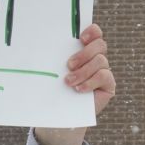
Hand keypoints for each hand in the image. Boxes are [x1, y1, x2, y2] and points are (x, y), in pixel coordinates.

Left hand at [35, 24, 112, 144]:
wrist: (61, 113)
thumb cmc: (54, 88)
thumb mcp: (52, 71)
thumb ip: (52, 57)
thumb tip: (36, 46)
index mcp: (84, 49)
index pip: (95, 32)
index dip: (91, 31)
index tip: (80, 37)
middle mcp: (96, 57)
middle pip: (100, 45)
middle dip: (84, 54)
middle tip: (69, 65)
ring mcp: (104, 70)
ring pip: (101, 61)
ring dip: (83, 71)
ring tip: (69, 82)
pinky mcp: (108, 84)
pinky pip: (104, 76)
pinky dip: (90, 82)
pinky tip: (79, 89)